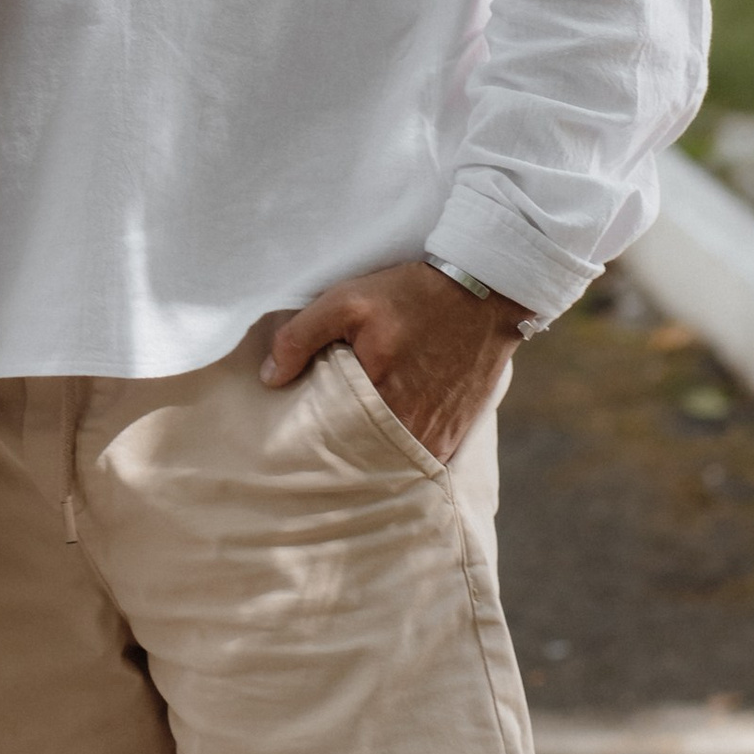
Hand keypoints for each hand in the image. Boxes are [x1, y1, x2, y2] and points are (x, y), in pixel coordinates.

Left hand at [262, 256, 526, 464]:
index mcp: (379, 397)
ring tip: (350, 435)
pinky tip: (382, 435)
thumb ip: (301, 337)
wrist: (482, 294)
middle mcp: (411, 428)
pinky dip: (397, 450)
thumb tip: (270, 378)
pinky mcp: (454, 439)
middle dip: (338, 448)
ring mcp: (437, 438)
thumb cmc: (411, 295)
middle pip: (359, 455)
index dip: (310, 434)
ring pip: (388, 460)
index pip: (329, 437)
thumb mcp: (347, 300)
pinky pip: (416, 458)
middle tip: (319, 435)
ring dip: (369, 451)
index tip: (294, 430)